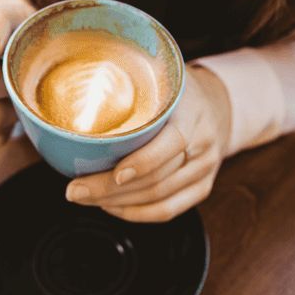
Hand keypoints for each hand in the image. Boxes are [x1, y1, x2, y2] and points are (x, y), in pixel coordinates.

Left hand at [65, 66, 231, 221]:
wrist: (219, 105)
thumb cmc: (178, 94)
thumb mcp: (162, 80)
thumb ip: (132, 88)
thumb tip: (80, 98)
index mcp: (193, 113)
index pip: (174, 143)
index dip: (143, 162)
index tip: (114, 172)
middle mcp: (203, 145)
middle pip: (156, 179)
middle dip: (109, 189)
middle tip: (75, 191)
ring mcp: (204, 171)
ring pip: (157, 199)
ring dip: (116, 204)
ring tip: (86, 199)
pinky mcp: (201, 189)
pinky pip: (166, 212)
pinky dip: (135, 214)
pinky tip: (111, 207)